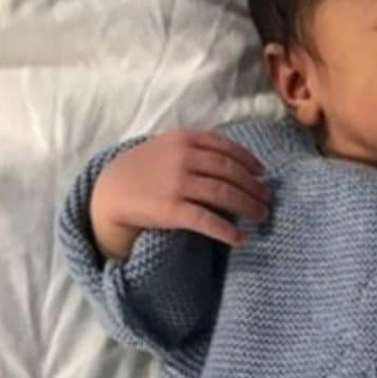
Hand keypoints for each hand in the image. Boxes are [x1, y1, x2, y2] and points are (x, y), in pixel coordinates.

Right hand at [90, 130, 269, 260]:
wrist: (109, 191)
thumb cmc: (143, 168)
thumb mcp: (166, 145)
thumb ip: (195, 147)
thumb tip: (235, 161)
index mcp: (184, 139)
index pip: (226, 148)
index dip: (249, 161)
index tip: (262, 172)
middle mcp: (184, 158)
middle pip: (231, 172)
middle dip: (253, 186)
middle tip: (267, 198)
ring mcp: (178, 184)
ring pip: (225, 195)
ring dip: (249, 206)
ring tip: (261, 215)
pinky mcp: (171, 210)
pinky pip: (207, 220)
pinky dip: (227, 230)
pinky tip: (240, 239)